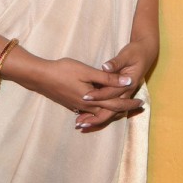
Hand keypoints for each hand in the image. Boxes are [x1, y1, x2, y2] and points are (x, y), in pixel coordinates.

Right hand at [23, 57, 141, 127]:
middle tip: (138, 106)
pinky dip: (100, 111)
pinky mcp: (72, 103)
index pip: (116, 105)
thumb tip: (127, 81)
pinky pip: (91, 111)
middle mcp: (86, 107)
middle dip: (124, 109)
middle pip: (110, 111)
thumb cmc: (64, 70)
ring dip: (113, 111)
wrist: (40, 76)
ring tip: (124, 107)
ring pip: (100, 112)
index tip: (141, 102)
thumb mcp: (87, 71)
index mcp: (92, 100)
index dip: (129, 104)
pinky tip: (102, 107)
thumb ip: (108, 78)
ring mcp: (78, 106)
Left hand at [73, 38, 158, 130]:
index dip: (98, 95)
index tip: (84, 97)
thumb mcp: (127, 55)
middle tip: (80, 123)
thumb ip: (116, 63)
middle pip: (111, 109)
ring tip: (80, 123)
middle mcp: (126, 92)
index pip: (112, 93)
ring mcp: (124, 94)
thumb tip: (106, 67)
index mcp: (129, 83)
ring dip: (96, 118)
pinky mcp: (120, 94)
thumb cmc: (136, 53)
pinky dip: (98, 113)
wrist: (146, 53)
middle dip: (96, 117)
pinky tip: (86, 115)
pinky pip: (109, 107)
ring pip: (110, 111)